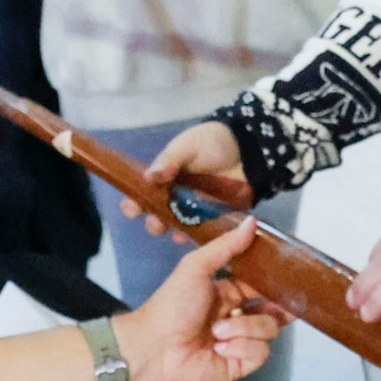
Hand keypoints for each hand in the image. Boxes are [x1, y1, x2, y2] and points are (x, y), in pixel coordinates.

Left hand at [118, 220, 286, 380]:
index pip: (261, 287)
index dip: (275, 284)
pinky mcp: (238, 365)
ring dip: (244, 328)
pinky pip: (260, 353)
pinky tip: (220, 347)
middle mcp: (234, 317)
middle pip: (273, 311)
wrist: (153, 347)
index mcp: (227, 293)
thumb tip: (251, 222)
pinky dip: (241, 347)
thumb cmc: (169, 307)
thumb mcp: (196, 268)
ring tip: (218, 331)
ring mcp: (237, 342)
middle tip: (284, 305)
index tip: (288, 278)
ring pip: (268, 330)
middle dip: (280, 308)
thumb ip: (226, 246)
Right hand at [123, 121, 248, 237]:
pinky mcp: (213, 219)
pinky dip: (195, 236)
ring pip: (176, 227)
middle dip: (153, 223)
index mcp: (164, 178)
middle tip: (157, 224)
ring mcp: (194, 210)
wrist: (248, 149)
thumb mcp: (188, 146)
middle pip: (157, 216)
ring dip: (172, 231)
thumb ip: (170, 160)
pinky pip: (200, 232)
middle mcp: (175, 197)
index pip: (142, 193)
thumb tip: (148, 176)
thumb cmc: (212, 143)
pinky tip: (191, 237)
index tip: (132, 209)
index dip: (133, 203)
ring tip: (174, 232)